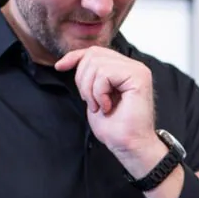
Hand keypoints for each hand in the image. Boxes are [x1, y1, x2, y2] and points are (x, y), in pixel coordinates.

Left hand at [55, 46, 160, 169]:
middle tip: (92, 102)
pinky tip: (107, 106)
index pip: (94, 51)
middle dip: (83, 80)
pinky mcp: (138, 77)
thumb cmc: (115, 128)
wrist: (128, 146)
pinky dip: (99, 92)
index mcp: (123, 69)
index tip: (59, 67)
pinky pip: (105, 73)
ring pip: (97, 63)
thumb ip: (89, 77)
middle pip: (93, 55)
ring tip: (100, 106)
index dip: (74, 57)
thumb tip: (70, 61)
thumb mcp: (93, 96)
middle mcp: (132, 66)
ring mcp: (137, 70)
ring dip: (91, 89)